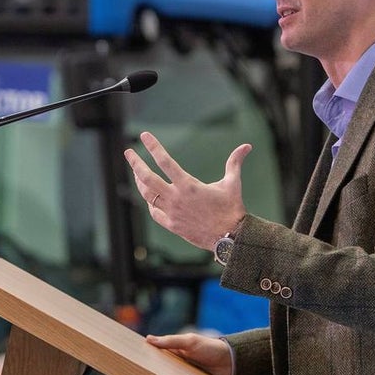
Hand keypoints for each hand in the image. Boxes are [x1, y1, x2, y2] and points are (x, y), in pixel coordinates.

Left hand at [124, 131, 248, 249]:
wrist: (230, 237)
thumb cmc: (231, 209)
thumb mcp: (232, 183)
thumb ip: (235, 162)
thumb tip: (246, 146)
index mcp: (188, 185)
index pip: (165, 161)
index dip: (153, 147)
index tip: (144, 136)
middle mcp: (176, 198)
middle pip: (147, 178)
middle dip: (135, 164)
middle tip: (128, 152)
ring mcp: (171, 213)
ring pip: (147, 195)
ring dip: (139, 182)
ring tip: (137, 172)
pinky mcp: (172, 225)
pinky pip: (154, 212)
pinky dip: (150, 202)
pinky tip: (149, 196)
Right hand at [147, 333, 232, 374]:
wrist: (232, 363)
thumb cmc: (211, 348)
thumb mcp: (190, 342)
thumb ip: (170, 341)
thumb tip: (148, 339)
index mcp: (176, 351)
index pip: (158, 354)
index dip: (147, 357)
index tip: (133, 361)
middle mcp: (179, 364)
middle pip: (162, 370)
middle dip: (152, 374)